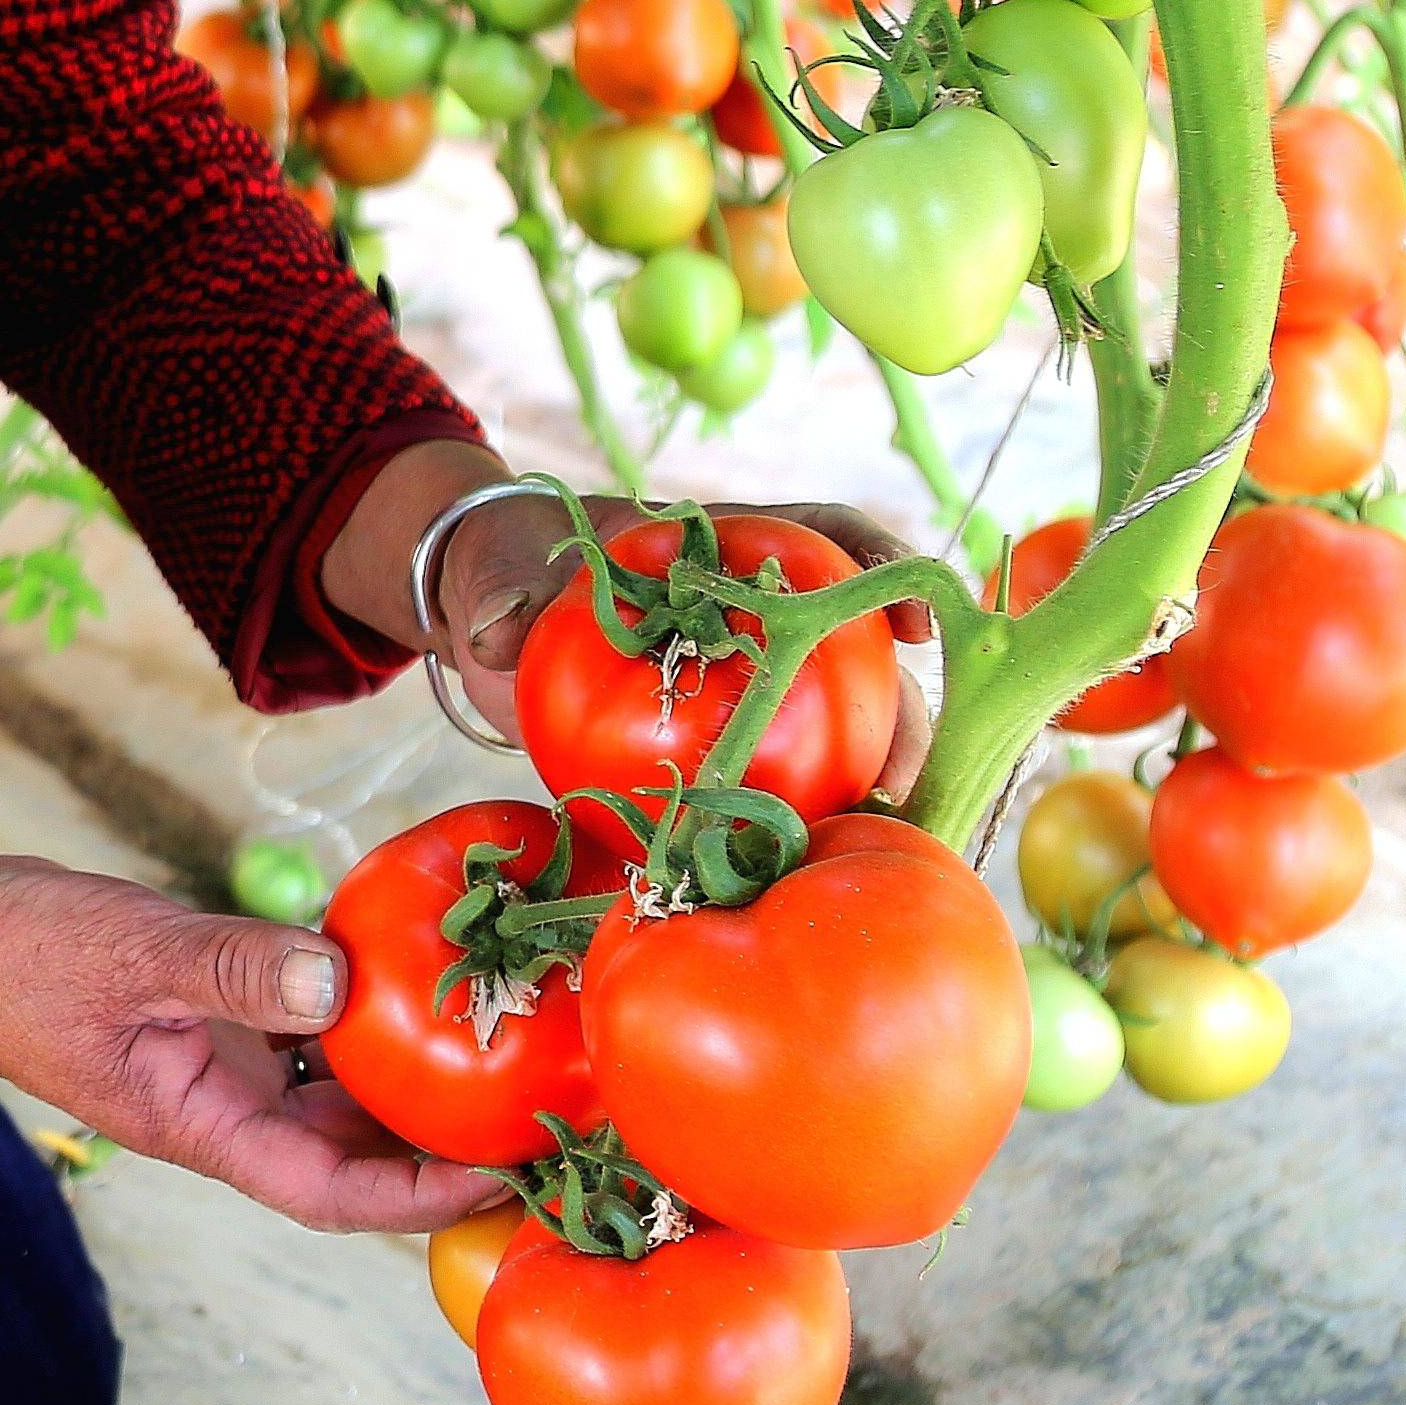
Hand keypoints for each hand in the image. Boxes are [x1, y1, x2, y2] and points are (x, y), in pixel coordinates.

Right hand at [0, 823, 502, 1233]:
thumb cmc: (21, 954)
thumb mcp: (134, 954)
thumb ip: (239, 969)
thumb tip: (346, 981)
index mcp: (201, 1125)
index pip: (334, 1191)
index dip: (424, 1197)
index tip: (507, 1174)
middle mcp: (222, 1108)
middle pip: (353, 1155)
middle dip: (442, 1146)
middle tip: (541, 1109)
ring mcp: (220, 1065)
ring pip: (337, 1095)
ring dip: (410, 1081)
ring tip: (502, 1047)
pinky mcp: (216, 1017)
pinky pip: (307, 1031)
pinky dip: (360, 1014)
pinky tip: (411, 972)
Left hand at [330, 443, 935, 797]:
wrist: (486, 612)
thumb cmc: (506, 565)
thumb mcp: (498, 569)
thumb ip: (500, 597)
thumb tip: (494, 634)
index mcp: (719, 545)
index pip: (822, 537)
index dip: (881, 572)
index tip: (920, 625)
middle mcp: (751, 608)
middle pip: (847, 650)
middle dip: (894, 710)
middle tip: (904, 776)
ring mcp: (741, 673)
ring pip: (829, 719)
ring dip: (865, 773)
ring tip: (884, 835)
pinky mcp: (715, 735)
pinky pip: (770, 776)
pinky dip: (794, 816)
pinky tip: (810, 868)